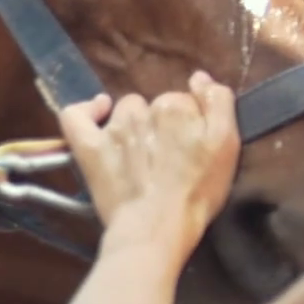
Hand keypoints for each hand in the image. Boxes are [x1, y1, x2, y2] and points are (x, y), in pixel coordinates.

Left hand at [57, 72, 240, 256]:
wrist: (157, 226)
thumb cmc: (198, 191)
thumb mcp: (227, 145)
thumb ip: (218, 102)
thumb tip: (199, 76)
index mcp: (177, 106)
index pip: (185, 102)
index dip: (190, 124)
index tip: (191, 147)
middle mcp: (143, 110)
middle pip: (155, 106)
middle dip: (162, 126)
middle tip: (168, 158)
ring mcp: (113, 127)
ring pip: (125, 110)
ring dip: (132, 124)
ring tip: (140, 153)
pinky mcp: (90, 147)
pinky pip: (76, 116)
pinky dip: (87, 110)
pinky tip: (99, 112)